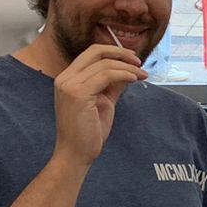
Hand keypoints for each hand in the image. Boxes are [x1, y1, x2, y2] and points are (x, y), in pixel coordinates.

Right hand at [51, 43, 143, 167]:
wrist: (75, 155)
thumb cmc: (88, 132)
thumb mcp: (103, 102)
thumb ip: (112, 85)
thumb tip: (128, 70)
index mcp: (67, 79)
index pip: (90, 54)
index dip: (113, 52)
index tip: (132, 59)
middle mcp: (65, 78)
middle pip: (95, 51)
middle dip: (120, 52)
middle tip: (139, 61)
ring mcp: (69, 85)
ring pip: (104, 64)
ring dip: (128, 67)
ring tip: (142, 75)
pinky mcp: (78, 94)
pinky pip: (106, 75)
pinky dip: (124, 74)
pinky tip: (134, 79)